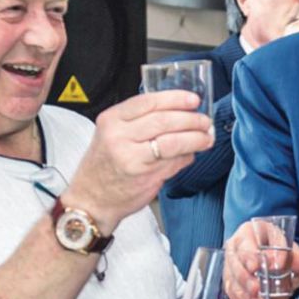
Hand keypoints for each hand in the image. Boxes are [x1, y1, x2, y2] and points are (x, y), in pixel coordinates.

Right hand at [62, 90, 213, 233]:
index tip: (193, 100)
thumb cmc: (105, 164)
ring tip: (206, 137)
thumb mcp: (112, 133)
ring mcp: (131, 157)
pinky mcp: (144, 176)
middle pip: (164, 121)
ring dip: (195, 138)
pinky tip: (191, 154)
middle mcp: (119, 136)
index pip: (148, 102)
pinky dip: (187, 156)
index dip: (175, 99)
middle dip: (191, 119)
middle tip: (204, 120)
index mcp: (112, 119)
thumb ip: (139, 120)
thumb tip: (179, 111)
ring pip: (172, 142)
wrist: (91, 199)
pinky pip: (173, 162)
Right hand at [225, 222, 298, 298]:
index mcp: (249, 231)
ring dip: (244, 294)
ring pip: (232, 281)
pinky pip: (233, 295)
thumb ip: (298, 256)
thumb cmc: (280, 250)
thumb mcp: (292, 248)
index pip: (245, 242)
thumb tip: (297, 262)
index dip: (249, 256)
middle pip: (234, 263)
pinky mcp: (231, 283)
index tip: (257, 267)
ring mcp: (231, 266)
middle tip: (257, 288)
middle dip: (245, 278)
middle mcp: (236, 248)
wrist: (275, 259)